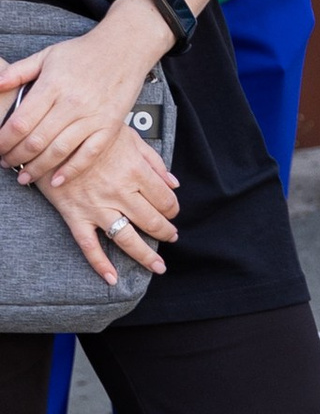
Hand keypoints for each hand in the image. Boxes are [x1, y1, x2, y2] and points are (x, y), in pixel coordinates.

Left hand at [0, 4, 171, 194]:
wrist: (124, 48)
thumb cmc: (84, 53)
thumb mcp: (47, 55)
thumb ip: (18, 71)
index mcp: (53, 84)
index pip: (20, 121)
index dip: (3, 140)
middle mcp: (72, 102)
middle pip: (36, 140)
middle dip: (16, 157)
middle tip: (6, 163)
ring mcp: (93, 116)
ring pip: (59, 151)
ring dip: (38, 169)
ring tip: (24, 177)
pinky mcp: (110, 126)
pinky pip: (89, 154)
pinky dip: (72, 170)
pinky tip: (57, 180)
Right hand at [33, 121, 179, 288]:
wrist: (52, 137)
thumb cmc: (92, 134)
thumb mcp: (129, 137)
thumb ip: (153, 161)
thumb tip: (174, 183)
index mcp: (135, 171)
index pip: (165, 200)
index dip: (173, 209)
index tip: (173, 212)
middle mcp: (119, 193)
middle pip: (152, 222)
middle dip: (165, 232)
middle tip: (170, 236)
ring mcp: (97, 207)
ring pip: (127, 238)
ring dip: (145, 255)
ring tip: (157, 265)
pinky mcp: (76, 216)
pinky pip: (89, 246)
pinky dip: (101, 265)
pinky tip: (112, 278)